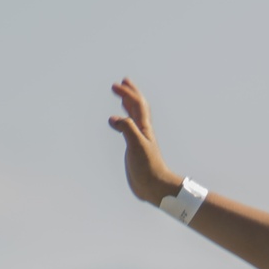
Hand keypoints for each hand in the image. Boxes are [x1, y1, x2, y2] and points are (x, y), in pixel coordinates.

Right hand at [109, 78, 181, 207]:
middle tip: (122, 82)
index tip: (116, 86)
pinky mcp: (135, 149)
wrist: (155, 186)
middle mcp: (143, 131)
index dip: (128, 93)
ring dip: (129, 105)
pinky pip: (129, 130)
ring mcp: (139, 140)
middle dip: (130, 94)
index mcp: (144, 128)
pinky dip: (124, 121)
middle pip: (138, 107)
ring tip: (122, 97)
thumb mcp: (136, 145)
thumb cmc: (148, 167)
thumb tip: (113, 118)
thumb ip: (127, 128)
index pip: (137, 105)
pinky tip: (119, 123)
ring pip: (134, 117)